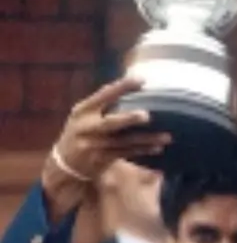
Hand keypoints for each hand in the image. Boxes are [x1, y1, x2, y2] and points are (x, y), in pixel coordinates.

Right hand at [50, 78, 170, 182]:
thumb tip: (127, 83)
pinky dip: (142, 151)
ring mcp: (92, 146)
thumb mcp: (84, 114)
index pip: (103, 96)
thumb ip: (101, 103)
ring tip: (166, 137)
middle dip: (128, 119)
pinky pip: (125, 154)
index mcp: (82, 111)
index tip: (141, 80)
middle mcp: (86, 128)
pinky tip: (157, 148)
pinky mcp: (100, 160)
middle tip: (147, 115)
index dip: (121, 87)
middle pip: (110, 123)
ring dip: (146, 140)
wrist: (64, 162)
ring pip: (123, 142)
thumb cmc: (81, 130)